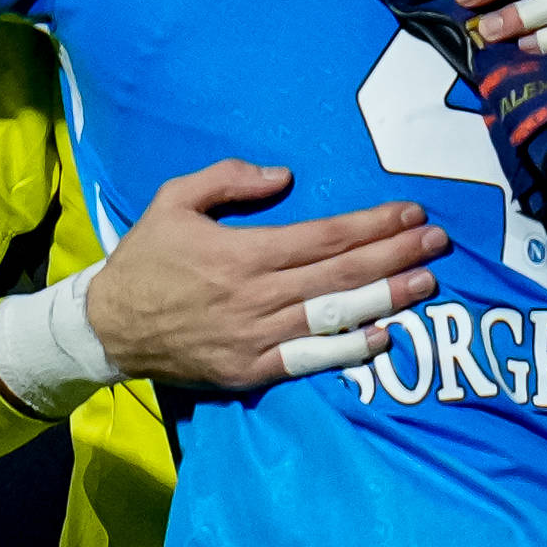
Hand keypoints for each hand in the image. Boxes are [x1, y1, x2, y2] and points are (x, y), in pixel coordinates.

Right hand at [87, 161, 447, 387]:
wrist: (107, 327)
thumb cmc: (145, 257)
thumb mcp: (174, 199)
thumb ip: (228, 178)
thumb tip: (284, 175)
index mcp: (240, 253)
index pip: (323, 238)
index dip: (371, 226)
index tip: (410, 213)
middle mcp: (254, 298)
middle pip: (340, 276)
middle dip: (394, 256)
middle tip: (439, 243)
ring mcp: (254, 339)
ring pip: (334, 318)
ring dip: (386, 299)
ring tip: (427, 282)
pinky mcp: (250, 371)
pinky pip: (309, 359)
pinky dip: (349, 350)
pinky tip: (384, 335)